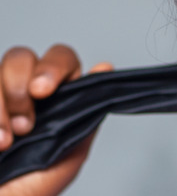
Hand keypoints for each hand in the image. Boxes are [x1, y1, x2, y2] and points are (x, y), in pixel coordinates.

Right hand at [0, 44, 112, 195]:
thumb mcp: (69, 152)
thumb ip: (86, 110)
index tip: (44, 90)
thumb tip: (104, 68)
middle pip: (22, 56)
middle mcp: (22, 93)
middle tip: (25, 122)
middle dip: (20, 84)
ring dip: (3, 105)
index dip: (54, 67)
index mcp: (54, 99)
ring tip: (7, 140)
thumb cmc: (31, 188)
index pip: (60, 59)